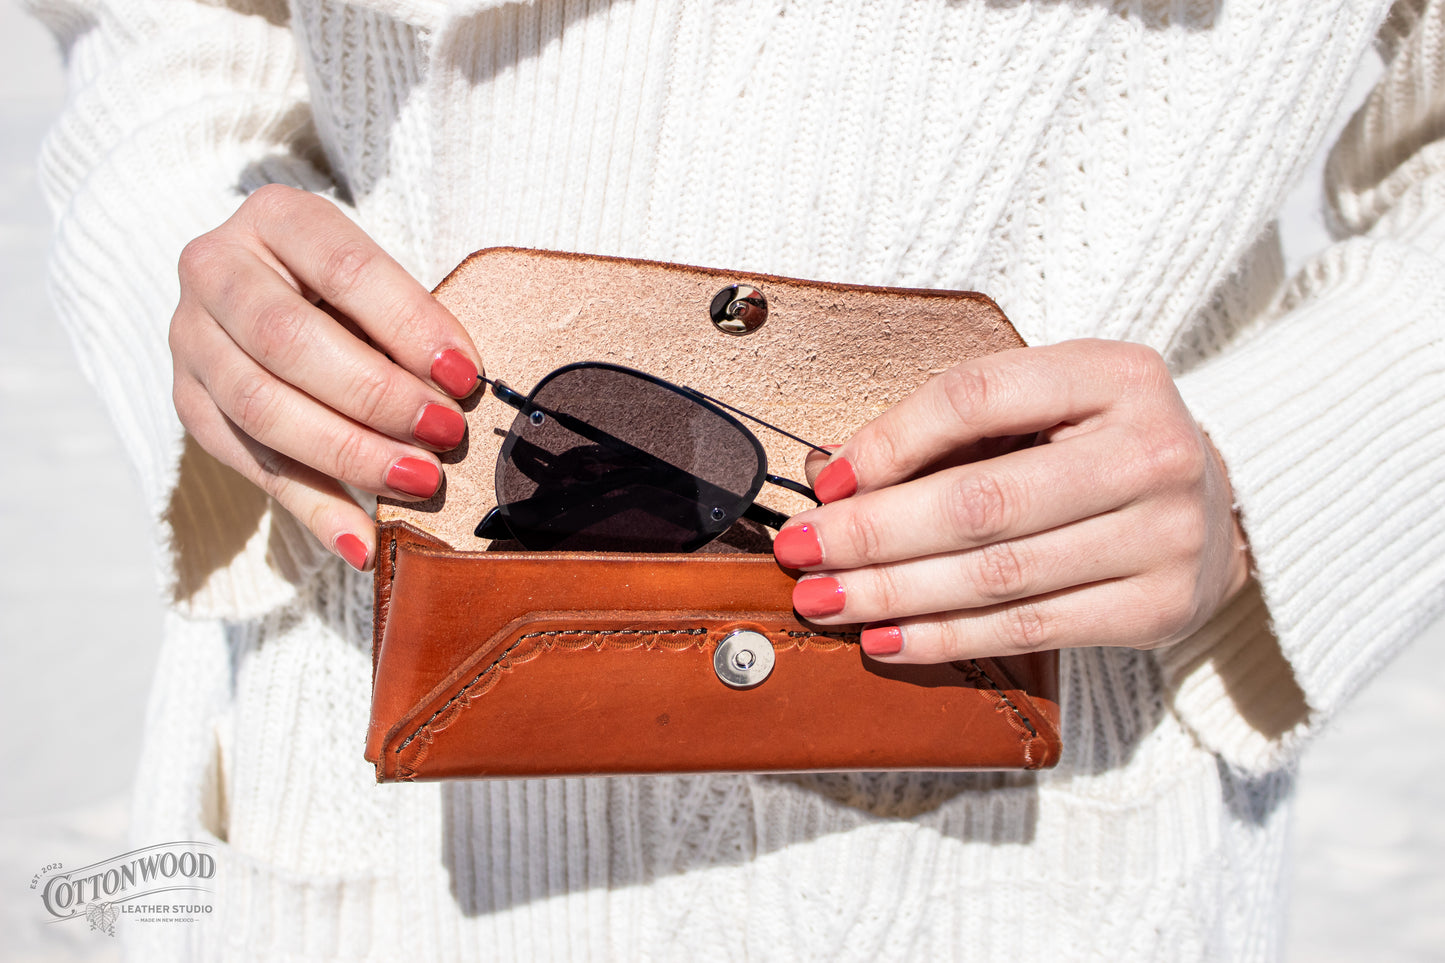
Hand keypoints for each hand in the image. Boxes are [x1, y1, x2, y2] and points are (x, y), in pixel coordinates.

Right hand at [168, 185, 482, 570]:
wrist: (269, 289)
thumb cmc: (349, 289)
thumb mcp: (377, 282)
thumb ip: (408, 325)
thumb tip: (463, 392)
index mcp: (275, 218)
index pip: (345, 268)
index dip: (408, 324)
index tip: (465, 375)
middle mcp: (215, 271)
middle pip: (289, 342)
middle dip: (377, 397)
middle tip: (445, 434)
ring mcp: (191, 340)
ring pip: (262, 408)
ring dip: (349, 454)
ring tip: (420, 482)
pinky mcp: (189, 404)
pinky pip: (254, 467)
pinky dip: (316, 510)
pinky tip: (364, 542)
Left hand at [773, 339, 1250, 661]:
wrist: (1221, 508)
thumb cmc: (1103, 447)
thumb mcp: (1048, 404)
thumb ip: (956, 429)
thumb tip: (837, 479)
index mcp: (1116, 375)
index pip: (978, 398)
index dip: (890, 441)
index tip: (826, 482)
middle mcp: (1151, 451)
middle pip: (982, 502)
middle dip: (874, 534)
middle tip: (802, 553)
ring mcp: (1164, 535)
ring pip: (998, 575)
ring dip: (894, 594)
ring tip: (825, 601)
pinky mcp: (1158, 608)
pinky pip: (1029, 629)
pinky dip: (947, 639)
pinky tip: (888, 639)